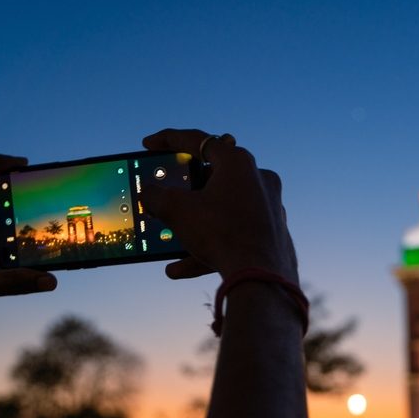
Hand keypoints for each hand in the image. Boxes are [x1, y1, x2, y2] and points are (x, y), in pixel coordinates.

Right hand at [139, 128, 297, 282]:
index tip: (148, 145)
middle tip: (166, 193)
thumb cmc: (222, 233)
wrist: (260, 277)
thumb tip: (148, 193)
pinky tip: (180, 267)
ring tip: (166, 240)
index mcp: (237, 162)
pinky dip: (208, 246)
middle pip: (212, 176)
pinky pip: (233, 233)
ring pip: (220, 210)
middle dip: (183, 190)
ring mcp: (267, 206)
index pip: (198, 140)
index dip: (168, 140)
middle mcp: (258, 178)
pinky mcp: (270, 232)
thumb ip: (156, 196)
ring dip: (192, 225)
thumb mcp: (177, 210)